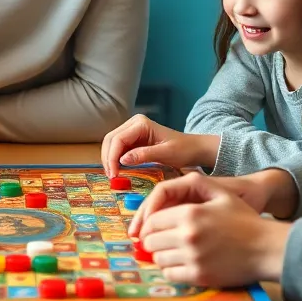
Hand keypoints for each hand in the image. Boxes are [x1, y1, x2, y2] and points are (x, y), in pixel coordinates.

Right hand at [100, 115, 217, 176]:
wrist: (193, 148)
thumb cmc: (183, 149)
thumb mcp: (165, 154)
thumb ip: (144, 155)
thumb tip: (123, 160)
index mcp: (140, 123)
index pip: (118, 139)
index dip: (112, 157)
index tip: (114, 174)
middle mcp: (133, 123)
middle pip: (110, 139)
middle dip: (108, 158)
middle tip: (111, 177)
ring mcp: (132, 130)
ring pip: (111, 144)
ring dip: (109, 159)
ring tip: (113, 175)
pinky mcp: (133, 139)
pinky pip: (118, 148)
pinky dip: (115, 159)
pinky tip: (118, 170)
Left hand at [132, 173, 290, 285]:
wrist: (267, 248)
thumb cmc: (245, 220)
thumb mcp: (220, 193)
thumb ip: (192, 186)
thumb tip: (164, 195)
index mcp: (190, 213)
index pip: (151, 221)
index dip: (147, 226)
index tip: (150, 230)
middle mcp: (188, 235)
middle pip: (150, 241)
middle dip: (152, 241)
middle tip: (160, 241)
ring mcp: (193, 257)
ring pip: (158, 259)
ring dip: (161, 256)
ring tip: (172, 252)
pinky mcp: (199, 276)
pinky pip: (170, 274)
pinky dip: (171, 270)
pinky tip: (181, 264)